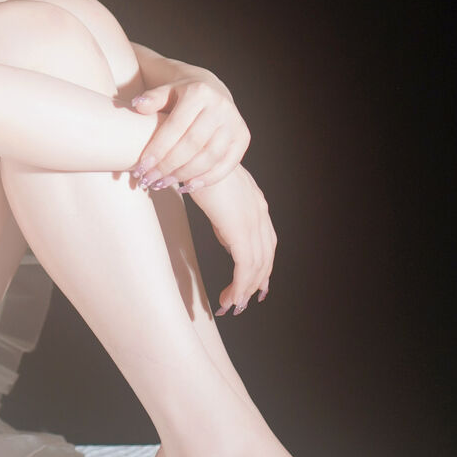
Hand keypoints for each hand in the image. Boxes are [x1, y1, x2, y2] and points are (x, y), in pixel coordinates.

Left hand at [129, 66, 249, 191]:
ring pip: (209, 158)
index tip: (141, 168)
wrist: (212, 91)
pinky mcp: (243, 138)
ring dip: (184, 175)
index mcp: (199, 92)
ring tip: (163, 183)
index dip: (157, 150)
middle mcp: (220, 106)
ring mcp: (234, 123)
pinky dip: (206, 179)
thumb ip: (152, 99)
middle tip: (149, 180)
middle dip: (168, 166)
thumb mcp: (166, 92)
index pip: (175, 127)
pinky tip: (186, 186)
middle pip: (192, 145)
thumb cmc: (181, 96)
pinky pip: (226, 165)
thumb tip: (139, 105)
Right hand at [187, 164, 276, 314]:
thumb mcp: (214, 190)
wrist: (189, 152)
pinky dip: (240, 286)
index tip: (256, 283)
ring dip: (244, 289)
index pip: (266, 240)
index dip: (262, 264)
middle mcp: (259, 211)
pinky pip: (245, 266)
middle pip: (266, 255)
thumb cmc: (194, 167)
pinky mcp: (240, 229)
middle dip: (256, 282)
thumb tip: (227, 238)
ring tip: (231, 304)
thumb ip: (224, 213)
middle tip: (242, 301)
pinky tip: (230, 298)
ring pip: (257, 265)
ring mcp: (252, 220)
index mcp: (254, 201)